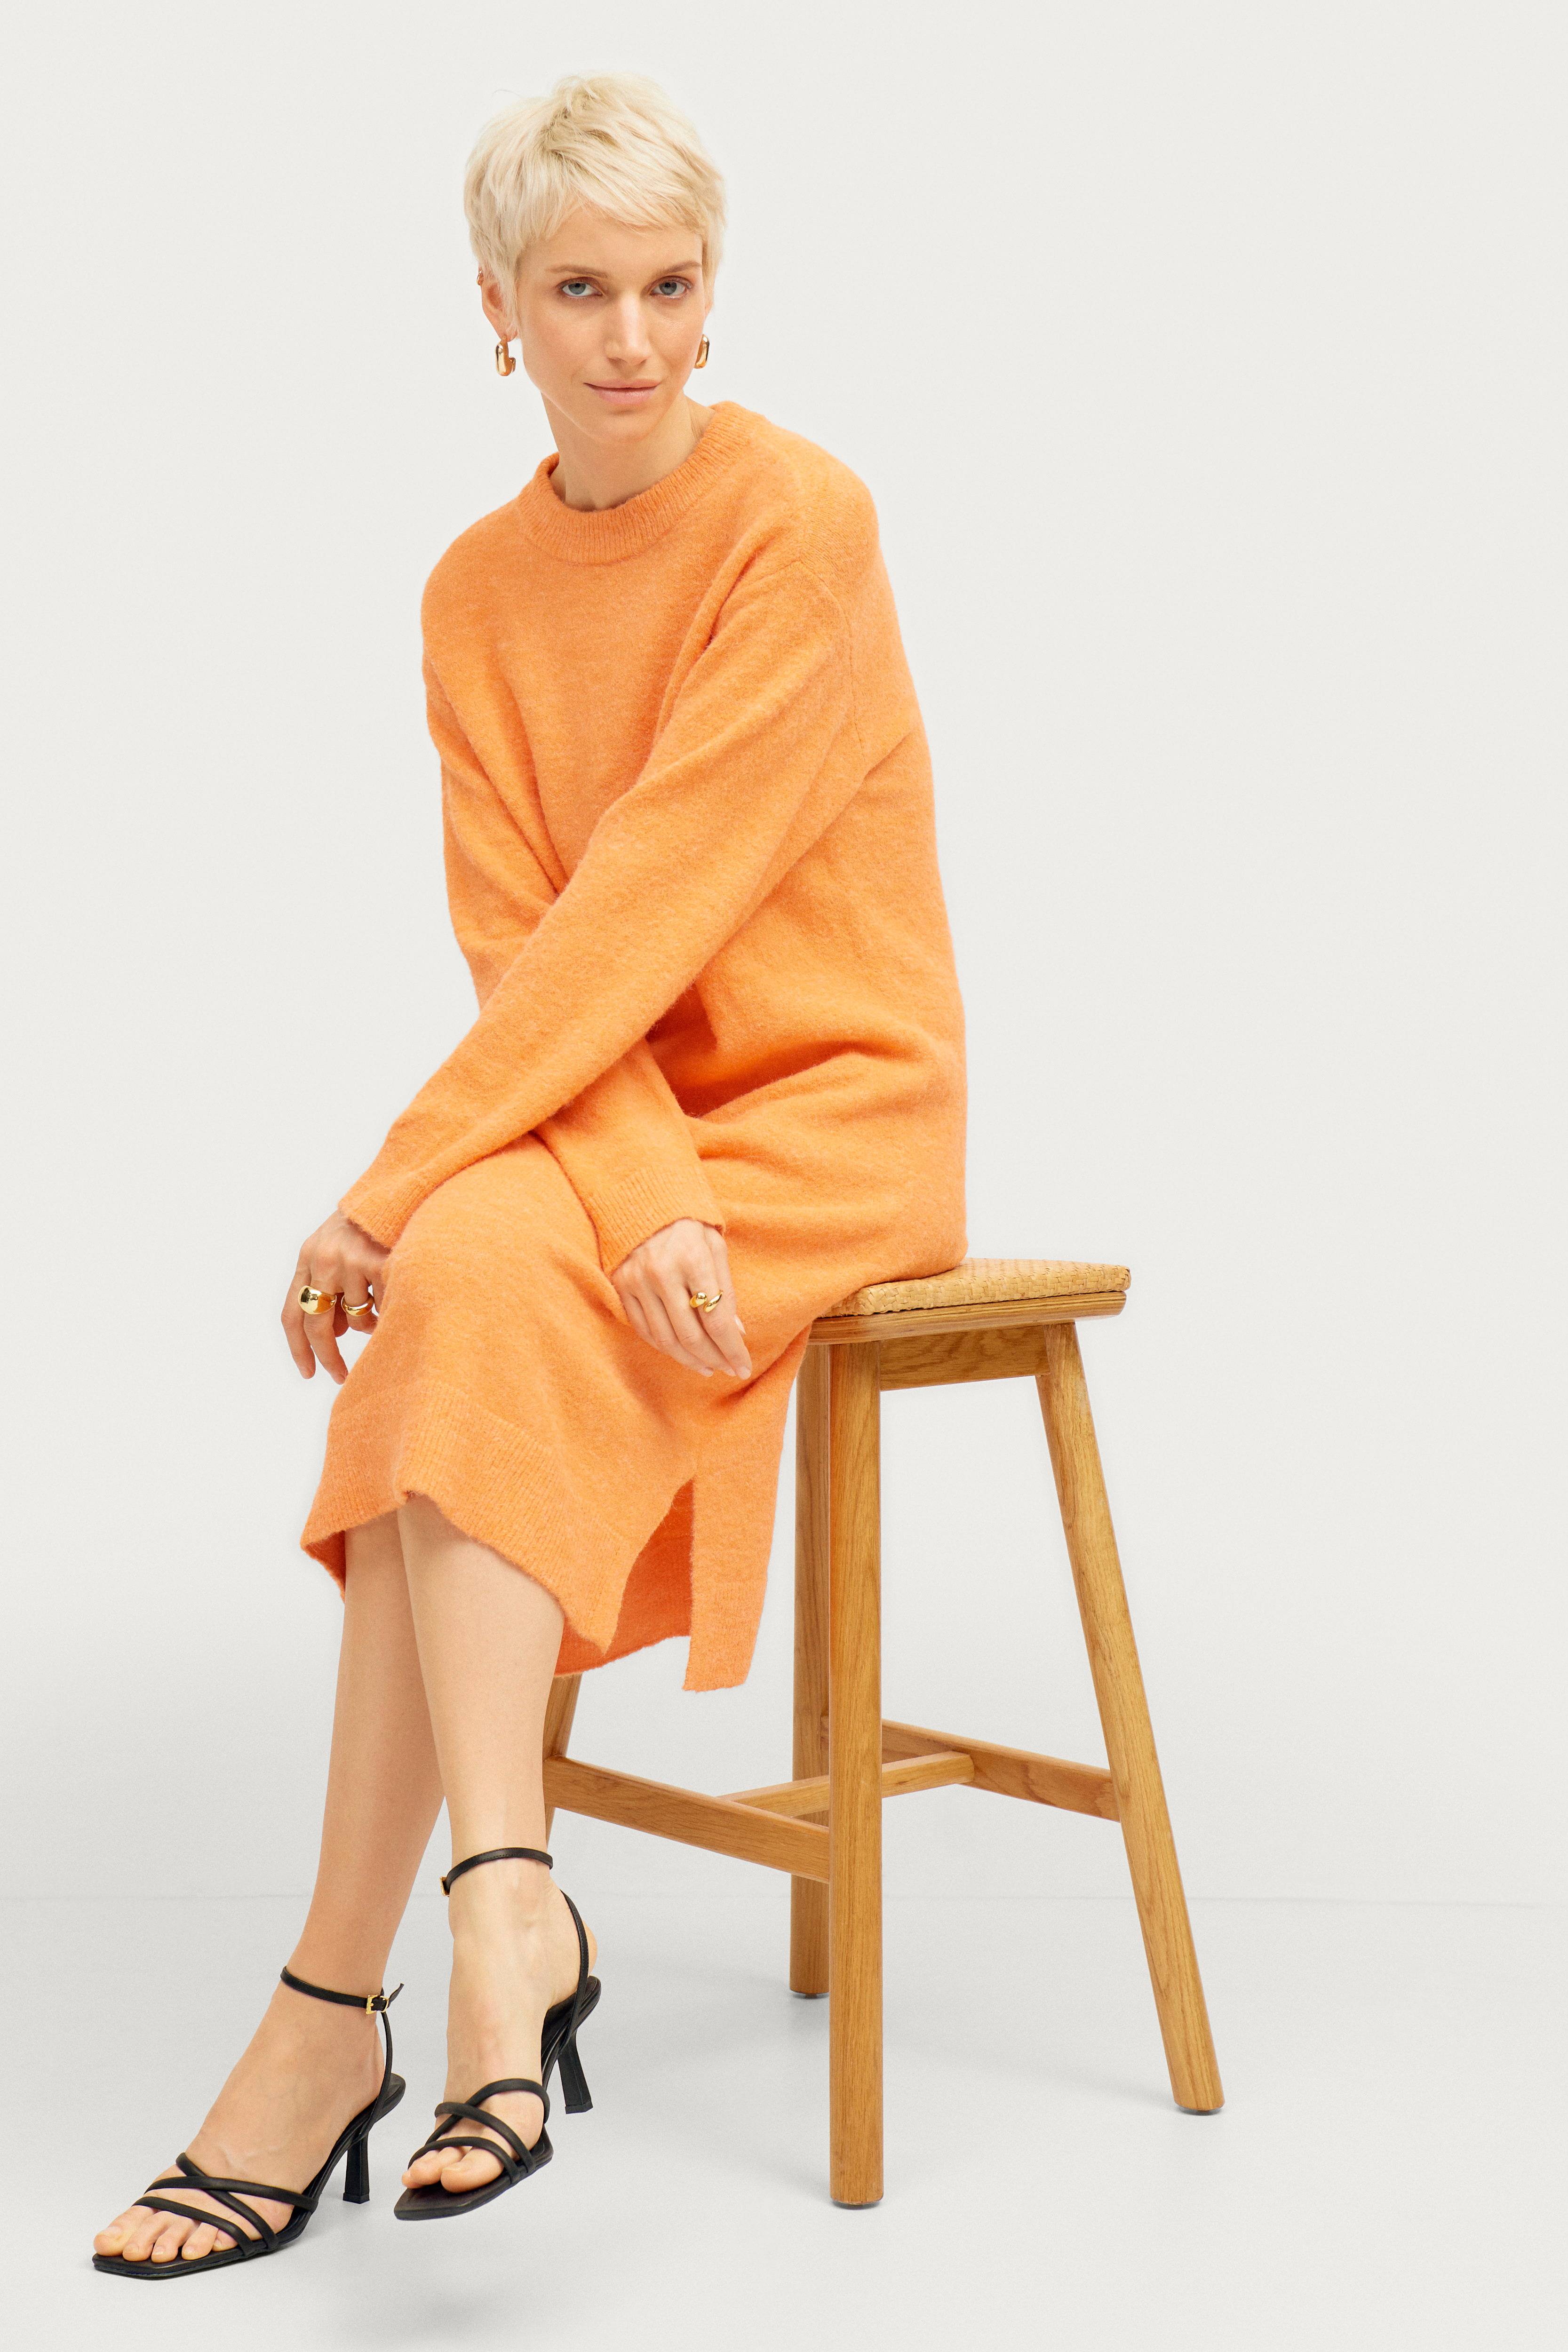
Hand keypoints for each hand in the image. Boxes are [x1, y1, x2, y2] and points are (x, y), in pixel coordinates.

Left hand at [282, 1212, 389, 1383]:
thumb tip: (334, 1330)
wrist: (401, 1189)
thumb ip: (330, 1285)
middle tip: (339, 1376)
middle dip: (328, 1355)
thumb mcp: (338, 1250)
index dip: (297, 1347)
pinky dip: (389, 1306)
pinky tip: (394, 1288)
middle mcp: (322, 1258)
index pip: (291, 1312)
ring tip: (381, 1306)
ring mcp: (349, 1260)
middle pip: (316, 1324)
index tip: (307, 1372)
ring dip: (369, 1322)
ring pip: (355, 1318)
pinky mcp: (377, 1262)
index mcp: (308, 1257)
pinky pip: (382, 1306)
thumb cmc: (372, 1225)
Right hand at [610, 1220, 751, 1379]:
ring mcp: (636, 1281)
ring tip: (707, 1367)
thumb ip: (726, 1290)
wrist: (643, 1200)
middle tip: (727, 1370)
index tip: (743, 1367)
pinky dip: (663, 1346)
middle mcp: (661, 1272)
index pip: (716, 1319)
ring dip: (689, 1360)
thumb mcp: (716, 1248)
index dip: (732, 1349)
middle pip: (690, 1335)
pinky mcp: (620, 1286)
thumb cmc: (689, 1226)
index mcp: (692, 1259)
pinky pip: (642, 1329)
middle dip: (713, 1359)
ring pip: (664, 1339)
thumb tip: (736, 1333)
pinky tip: (680, 1352)